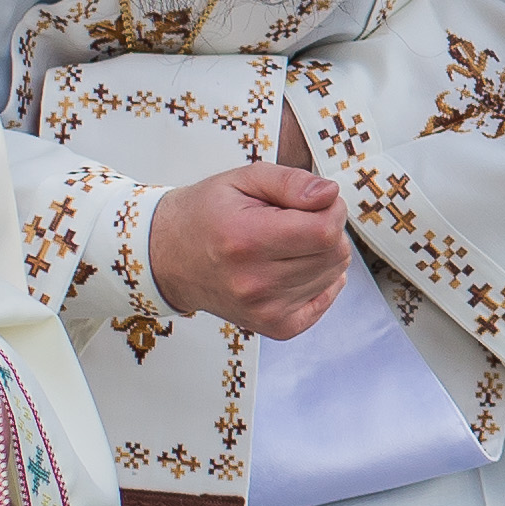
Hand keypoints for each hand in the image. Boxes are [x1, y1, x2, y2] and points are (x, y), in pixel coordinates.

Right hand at [148, 158, 353, 341]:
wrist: (170, 257)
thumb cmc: (207, 214)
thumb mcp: (244, 179)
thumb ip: (290, 181)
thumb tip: (330, 194)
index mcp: (246, 240)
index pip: (325, 231)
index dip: (331, 210)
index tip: (316, 202)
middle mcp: (255, 282)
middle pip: (334, 254)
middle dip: (327, 229)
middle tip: (296, 219)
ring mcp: (265, 310)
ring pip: (333, 276)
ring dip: (322, 254)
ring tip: (287, 243)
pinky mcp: (274, 326)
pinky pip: (324, 301)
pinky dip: (320, 281)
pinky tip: (295, 266)